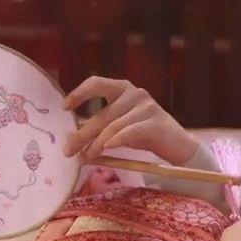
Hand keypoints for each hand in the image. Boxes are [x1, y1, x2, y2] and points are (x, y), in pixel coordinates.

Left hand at [61, 76, 198, 163]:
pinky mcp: (155, 122)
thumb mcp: (117, 126)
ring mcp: (146, 106)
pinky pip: (130, 131)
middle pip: (102, 113)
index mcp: (121, 88)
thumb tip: (70, 137)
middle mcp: (133, 93)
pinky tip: (107, 147)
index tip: (65, 107)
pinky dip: (117, 139)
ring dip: (97, 143)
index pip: (97, 83)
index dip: (79, 93)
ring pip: (114, 125)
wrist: (175, 144)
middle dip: (82, 134)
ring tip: (86, 157)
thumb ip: (98, 126)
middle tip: (68, 150)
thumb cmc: (141, 133)